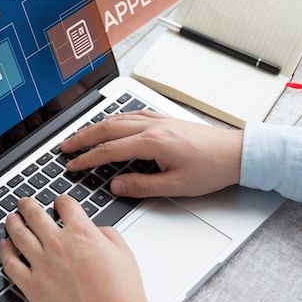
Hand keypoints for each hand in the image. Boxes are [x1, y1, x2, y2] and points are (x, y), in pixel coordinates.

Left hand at [1, 196, 149, 301]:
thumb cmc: (121, 295)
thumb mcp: (123, 254)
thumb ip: (107, 235)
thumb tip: (97, 231)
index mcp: (82, 233)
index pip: (65, 205)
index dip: (61, 200)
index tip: (59, 202)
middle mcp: (58, 244)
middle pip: (35, 215)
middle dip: (28, 206)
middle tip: (24, 203)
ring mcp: (42, 265)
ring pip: (19, 235)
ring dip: (13, 223)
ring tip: (11, 218)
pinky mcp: (33, 287)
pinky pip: (11, 265)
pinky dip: (4, 252)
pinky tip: (4, 246)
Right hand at [61, 110, 242, 197]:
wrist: (236, 153)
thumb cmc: (211, 169)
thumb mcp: (176, 186)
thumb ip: (143, 186)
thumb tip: (116, 185)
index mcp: (152, 142)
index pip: (110, 150)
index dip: (88, 158)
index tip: (72, 165)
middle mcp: (151, 126)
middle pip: (107, 128)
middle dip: (83, 138)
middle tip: (65, 146)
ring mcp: (157, 119)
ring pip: (117, 118)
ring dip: (95, 127)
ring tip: (80, 136)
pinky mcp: (163, 119)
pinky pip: (130, 114)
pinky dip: (113, 119)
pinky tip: (109, 123)